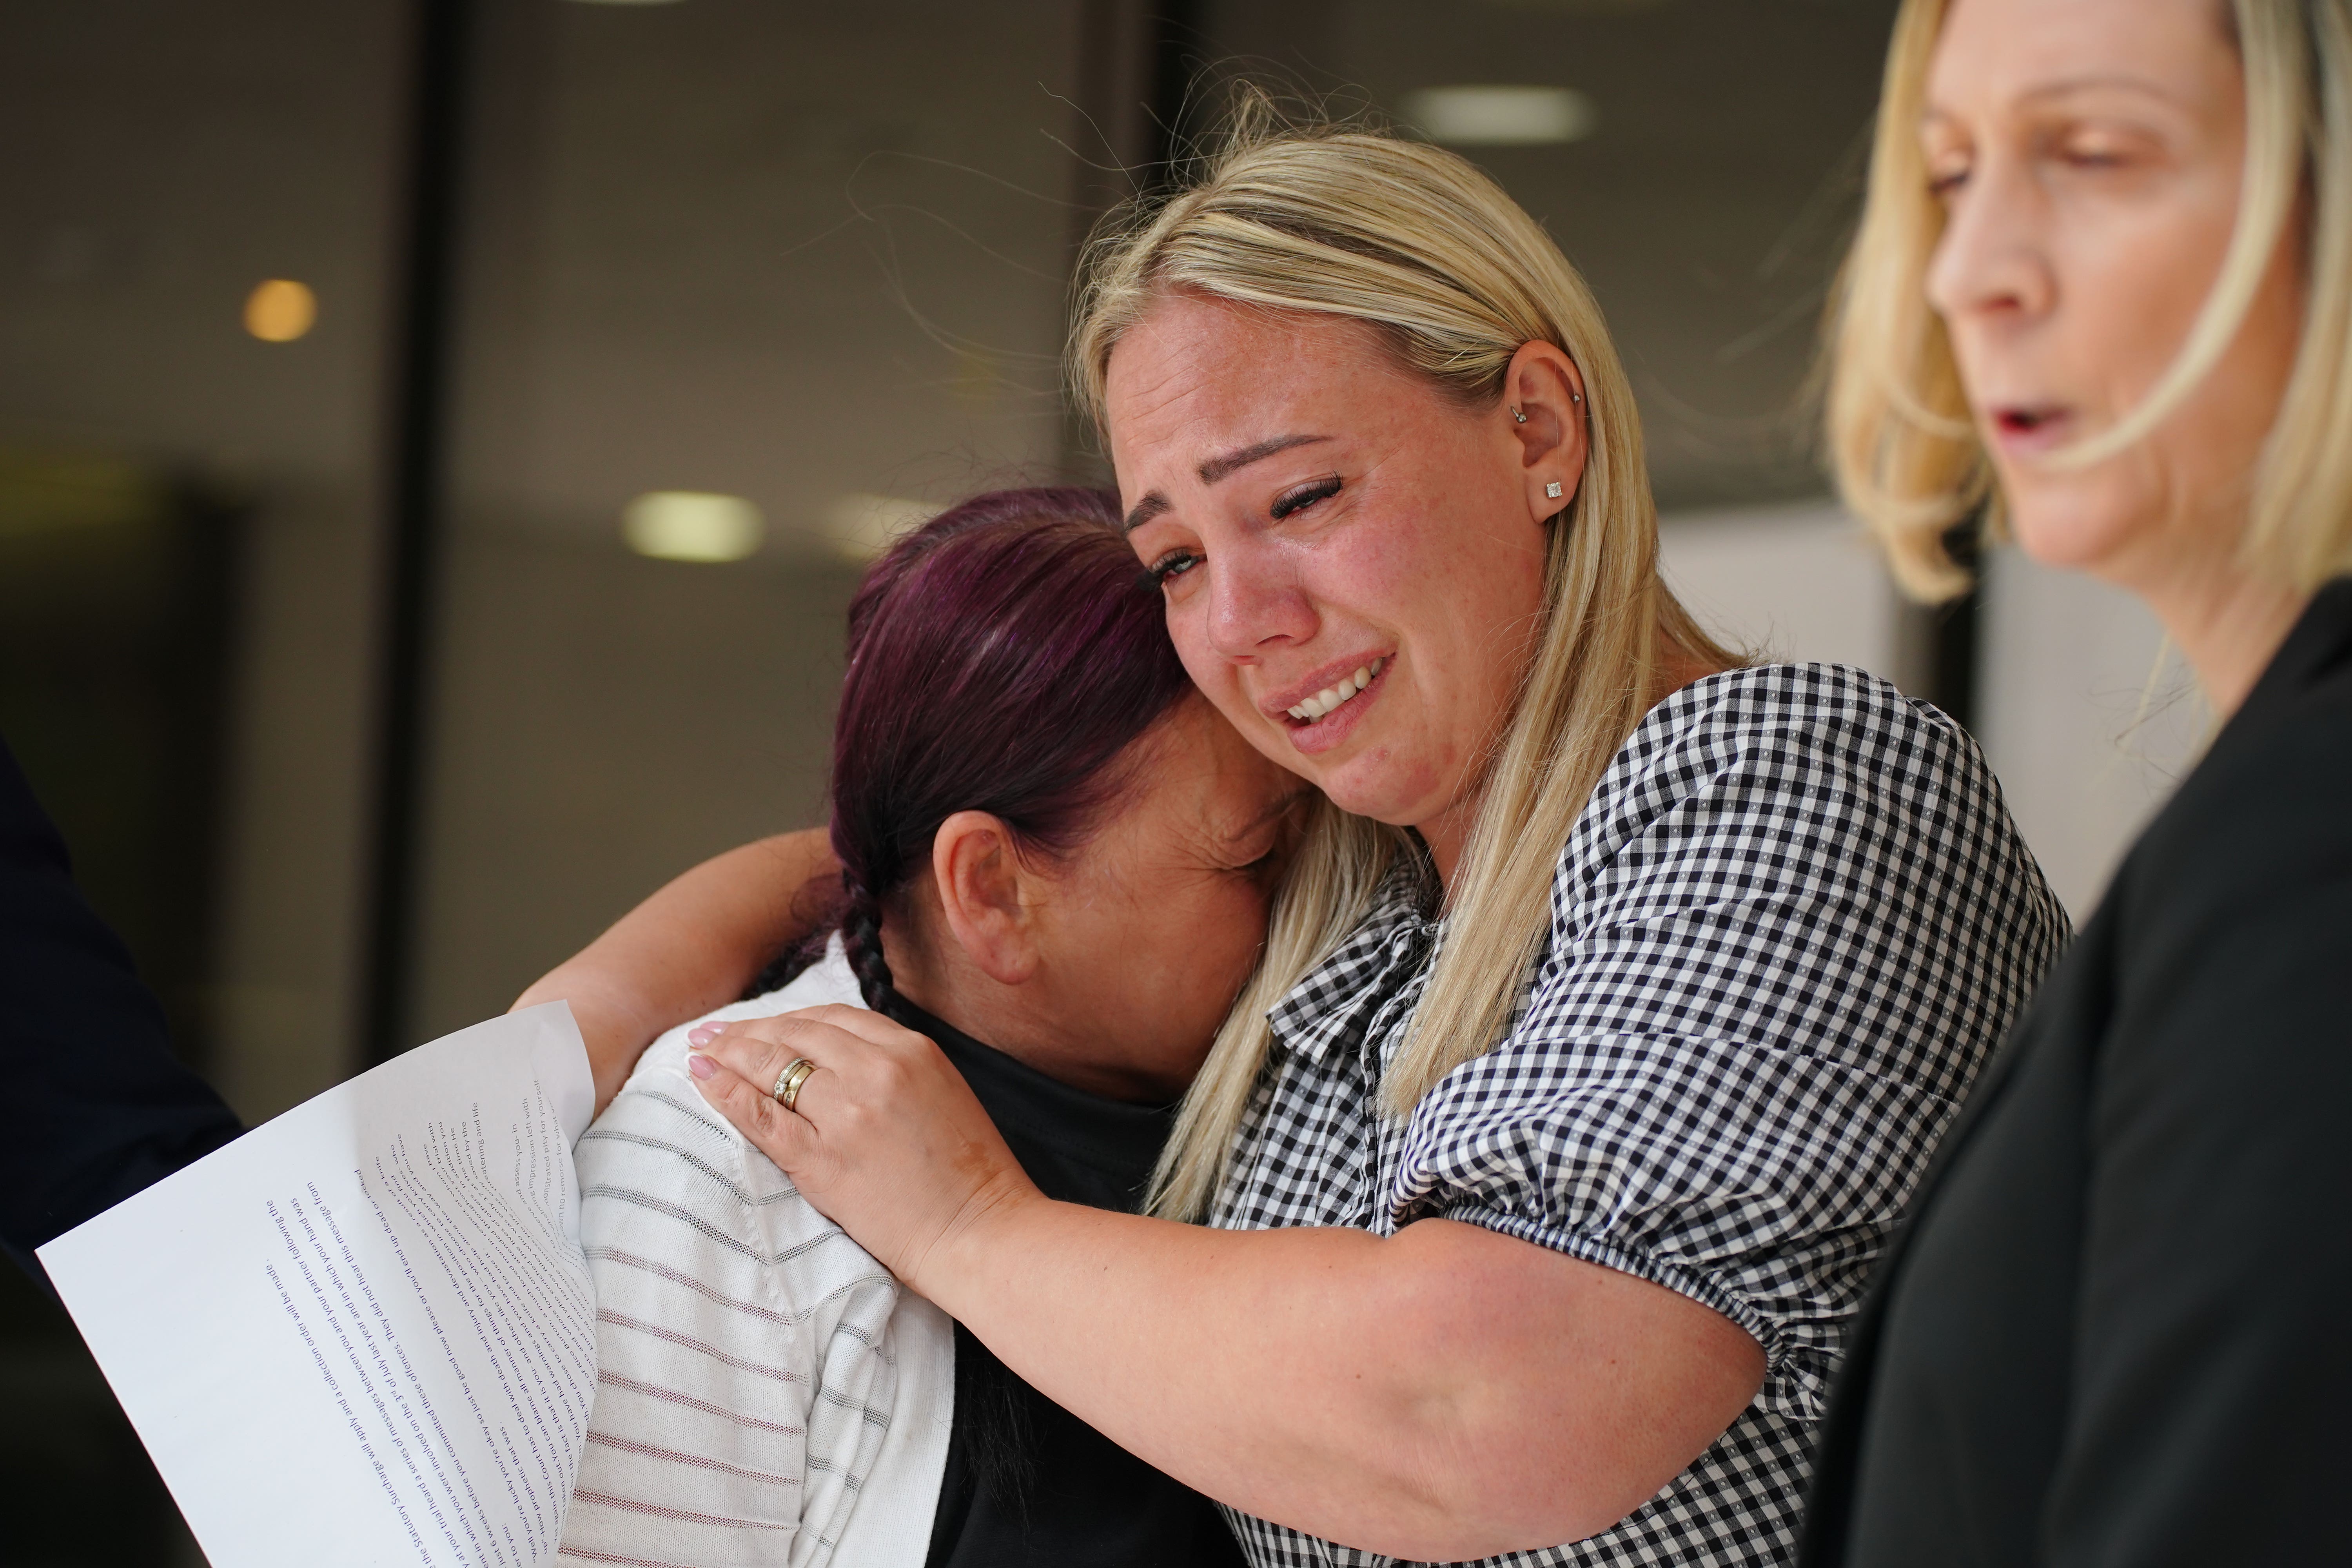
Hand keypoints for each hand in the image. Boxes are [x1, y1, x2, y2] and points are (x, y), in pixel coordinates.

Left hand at [684, 1004, 1040, 1288]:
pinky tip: (703, 1079)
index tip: (764, 1025)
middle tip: (716, 1034)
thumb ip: (897, 1069)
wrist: (981, 1232)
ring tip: (701, 1051)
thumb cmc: (971, 1175)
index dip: (790, 1019)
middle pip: (796, 1033)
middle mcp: (877, 1069)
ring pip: (772, 1066)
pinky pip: (761, 1115)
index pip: (834, 1018)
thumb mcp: (942, 1094)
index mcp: (913, 1050)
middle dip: (750, 1031)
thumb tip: (841, 1059)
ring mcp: (846, 1112)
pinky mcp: (822, 1158)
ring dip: (729, 1054)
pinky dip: (726, 1093)